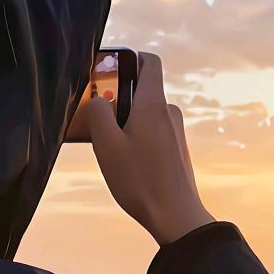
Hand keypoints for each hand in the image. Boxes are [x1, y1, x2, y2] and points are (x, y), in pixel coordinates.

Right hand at [83, 51, 215, 245]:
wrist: (176, 216)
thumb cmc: (140, 180)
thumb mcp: (107, 145)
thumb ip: (98, 114)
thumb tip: (98, 100)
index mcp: (153, 104)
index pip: (149, 62)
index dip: (129, 57)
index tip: (108, 69)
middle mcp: (168, 111)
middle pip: (142, 89)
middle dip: (118, 98)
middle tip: (97, 120)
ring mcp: (175, 130)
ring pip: (145, 113)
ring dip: (126, 122)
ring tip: (107, 147)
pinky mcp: (176, 147)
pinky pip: (153, 130)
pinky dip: (137, 136)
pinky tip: (125, 161)